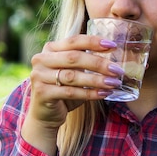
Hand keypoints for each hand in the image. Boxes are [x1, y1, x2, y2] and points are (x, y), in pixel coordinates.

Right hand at [21, 35, 124, 155]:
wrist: (45, 114)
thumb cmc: (63, 89)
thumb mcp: (72, 70)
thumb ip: (84, 60)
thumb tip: (111, 51)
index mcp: (50, 48)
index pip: (73, 41)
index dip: (93, 42)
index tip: (112, 46)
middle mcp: (41, 59)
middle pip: (73, 57)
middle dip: (98, 63)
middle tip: (117, 70)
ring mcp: (39, 76)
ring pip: (72, 76)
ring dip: (96, 79)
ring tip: (114, 83)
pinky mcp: (42, 93)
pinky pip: (70, 92)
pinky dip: (89, 93)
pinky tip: (103, 93)